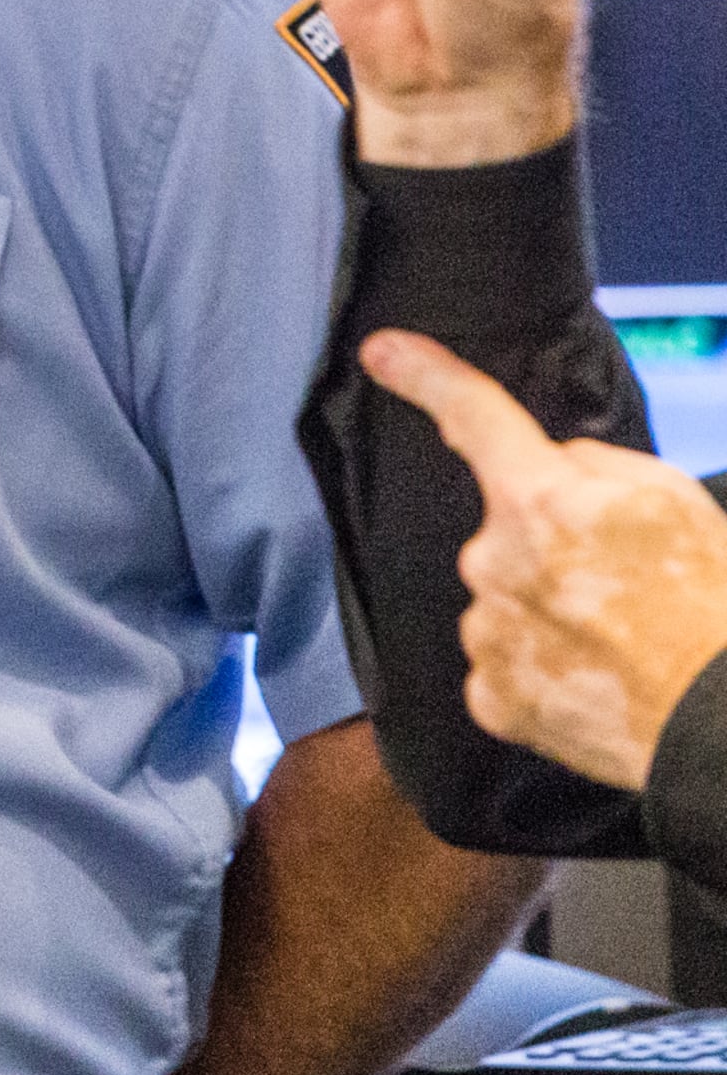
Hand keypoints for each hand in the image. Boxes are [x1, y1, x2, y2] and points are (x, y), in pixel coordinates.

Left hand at [365, 330, 726, 788]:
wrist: (723, 723)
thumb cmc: (715, 607)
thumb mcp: (675, 501)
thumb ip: (595, 469)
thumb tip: (552, 468)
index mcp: (542, 500)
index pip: (474, 418)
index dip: (427, 377)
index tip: (382, 352)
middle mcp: (493, 560)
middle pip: (507, 532)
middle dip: (554, 549)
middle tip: (628, 590)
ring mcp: (485, 631)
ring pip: (503, 601)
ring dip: (549, 613)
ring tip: (622, 645)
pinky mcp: (490, 696)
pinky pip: (505, 664)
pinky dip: (543, 671)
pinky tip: (594, 683)